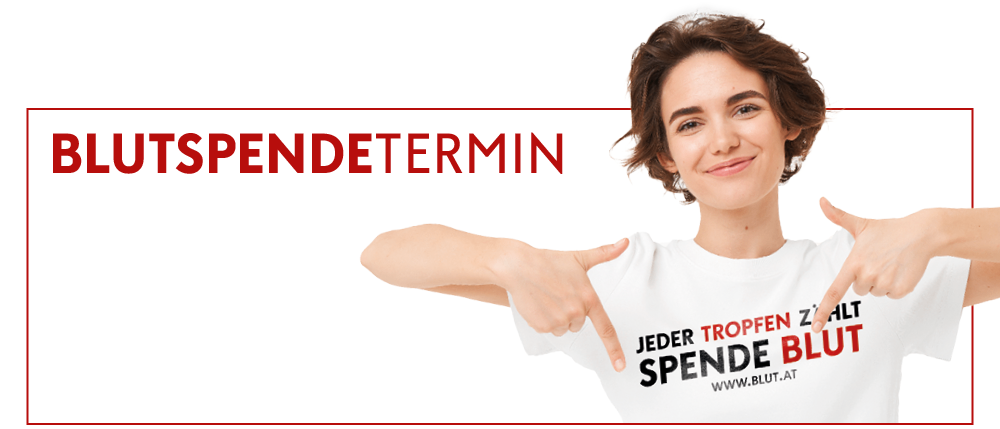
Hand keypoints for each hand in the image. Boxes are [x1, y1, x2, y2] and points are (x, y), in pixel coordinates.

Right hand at [497, 238, 629, 371]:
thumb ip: (604, 253)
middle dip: (571, 312)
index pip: (606, 328)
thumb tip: (625, 242)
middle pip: (579, 324)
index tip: (621, 366)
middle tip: (559, 294)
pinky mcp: (542, 326)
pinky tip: (539, 304)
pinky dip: (545, 320)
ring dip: (557, 317)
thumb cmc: (550, 261)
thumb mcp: (579, 258)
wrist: (519, 266)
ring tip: (548, 297)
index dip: (614, 349)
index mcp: (588, 298)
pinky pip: (549, 330)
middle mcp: (576, 312)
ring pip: (564, 328)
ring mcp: (558, 320)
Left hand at [811, 198, 935, 332]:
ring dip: (882, 282)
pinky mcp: (901, 290)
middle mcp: (867, 276)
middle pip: (859, 290)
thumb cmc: (888, 230)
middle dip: (867, 279)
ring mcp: (884, 284)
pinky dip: (895, 286)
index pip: (834, 292)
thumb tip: (820, 200)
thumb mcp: (861, 224)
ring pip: (875, 293)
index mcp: (853, 263)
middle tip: (879, 261)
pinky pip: (891, 296)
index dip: (823, 311)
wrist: (921, 233)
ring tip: (891, 263)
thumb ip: (838, 216)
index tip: (815, 328)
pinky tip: (901, 270)